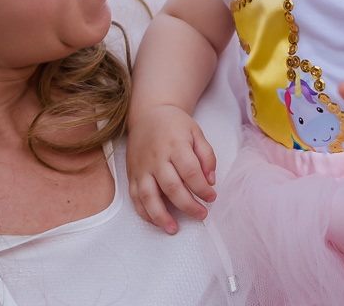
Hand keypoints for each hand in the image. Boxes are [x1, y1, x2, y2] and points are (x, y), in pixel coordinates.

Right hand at [125, 104, 216, 233]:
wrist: (148, 114)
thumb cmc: (175, 124)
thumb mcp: (196, 133)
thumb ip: (207, 156)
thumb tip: (211, 181)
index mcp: (175, 145)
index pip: (190, 172)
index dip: (202, 189)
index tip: (212, 198)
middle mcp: (157, 158)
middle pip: (172, 187)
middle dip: (188, 205)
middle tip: (201, 214)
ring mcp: (142, 167)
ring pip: (149, 196)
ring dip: (161, 216)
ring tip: (174, 229)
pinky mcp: (132, 174)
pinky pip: (135, 197)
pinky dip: (144, 212)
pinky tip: (155, 221)